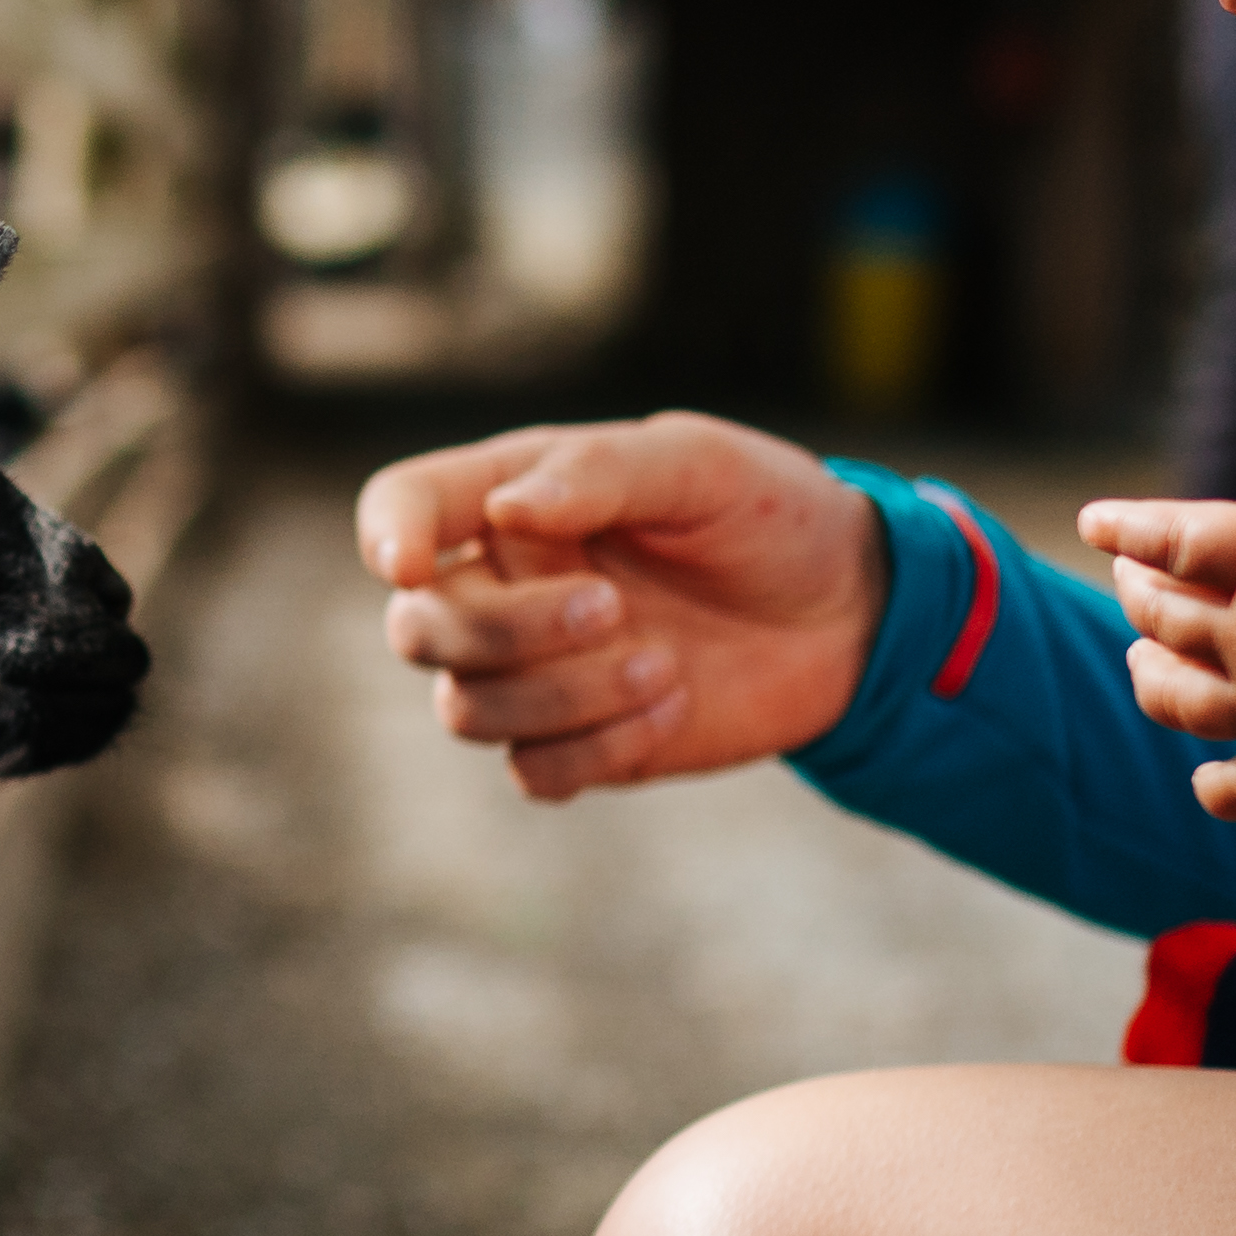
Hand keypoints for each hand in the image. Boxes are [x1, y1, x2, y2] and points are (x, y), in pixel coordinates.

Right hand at [356, 414, 885, 800]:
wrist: (850, 613)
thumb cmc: (768, 515)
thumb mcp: (700, 465)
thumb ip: (600, 476)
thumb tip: (502, 514)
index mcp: (515, 496)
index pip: (403, 506)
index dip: (385, 534)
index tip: (412, 564)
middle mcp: (508, 584)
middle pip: (419, 628)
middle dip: (504, 632)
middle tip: (613, 609)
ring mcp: (538, 671)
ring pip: (467, 709)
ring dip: (560, 696)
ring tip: (666, 664)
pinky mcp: (580, 742)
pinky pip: (532, 771)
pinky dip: (594, 749)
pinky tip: (673, 708)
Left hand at [1086, 369, 1235, 818]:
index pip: (1179, 540)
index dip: (1131, 527)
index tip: (1092, 522)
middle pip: (1169, 617)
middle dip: (1139, 592)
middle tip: (1127, 575)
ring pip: (1184, 699)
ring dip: (1154, 677)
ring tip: (1139, 659)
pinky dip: (1217, 786)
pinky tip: (1202, 781)